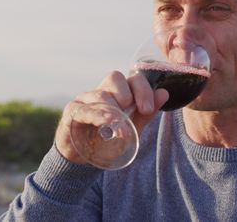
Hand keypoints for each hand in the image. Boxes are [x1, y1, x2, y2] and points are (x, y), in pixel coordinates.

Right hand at [54, 70, 168, 164]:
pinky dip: (97, 116)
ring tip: (123, 127)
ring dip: (115, 109)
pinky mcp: (72, 112)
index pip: (131, 79)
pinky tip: (106, 124)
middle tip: (140, 111)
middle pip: (114, 77)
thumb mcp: (131, 128)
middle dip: (130, 92)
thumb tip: (164, 93)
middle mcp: (101, 91)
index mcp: (117, 93)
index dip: (143, 90)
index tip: (148, 108)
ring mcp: (84, 100)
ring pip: (100, 94)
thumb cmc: (107, 140)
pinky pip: (84, 109)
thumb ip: (146, 112)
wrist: (83, 159)